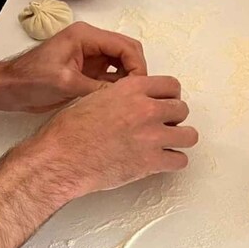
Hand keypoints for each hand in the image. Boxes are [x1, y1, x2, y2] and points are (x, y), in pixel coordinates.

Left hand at [0, 22, 146, 112]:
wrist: (8, 89)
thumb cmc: (29, 80)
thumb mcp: (66, 83)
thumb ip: (99, 88)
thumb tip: (126, 97)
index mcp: (86, 36)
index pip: (125, 46)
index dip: (137, 66)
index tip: (139, 87)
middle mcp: (91, 43)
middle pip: (128, 52)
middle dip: (136, 72)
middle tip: (137, 94)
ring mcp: (91, 57)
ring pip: (123, 65)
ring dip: (128, 80)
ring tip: (127, 99)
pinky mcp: (88, 72)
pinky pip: (112, 77)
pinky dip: (118, 88)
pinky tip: (117, 101)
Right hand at [29, 75, 197, 196]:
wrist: (60, 159)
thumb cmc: (68, 131)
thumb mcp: (94, 97)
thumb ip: (122, 96)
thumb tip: (133, 101)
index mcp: (132, 89)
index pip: (171, 85)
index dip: (169, 95)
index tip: (165, 103)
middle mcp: (146, 109)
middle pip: (182, 109)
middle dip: (174, 117)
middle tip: (163, 125)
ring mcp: (152, 136)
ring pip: (189, 135)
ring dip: (180, 139)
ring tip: (169, 143)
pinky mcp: (151, 162)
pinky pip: (180, 161)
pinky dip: (173, 162)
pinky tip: (163, 161)